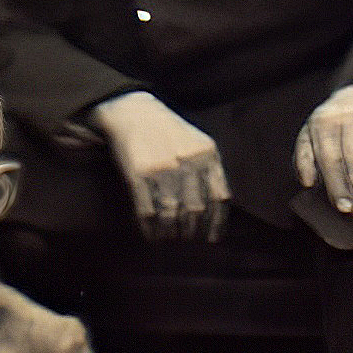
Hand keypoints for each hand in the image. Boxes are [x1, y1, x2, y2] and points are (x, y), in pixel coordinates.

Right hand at [91, 91, 227, 240]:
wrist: (133, 112)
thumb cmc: (169, 131)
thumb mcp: (197, 143)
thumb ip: (211, 170)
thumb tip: (218, 209)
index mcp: (207, 154)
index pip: (219, 197)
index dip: (216, 222)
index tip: (210, 238)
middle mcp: (187, 162)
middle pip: (195, 209)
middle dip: (192, 231)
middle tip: (187, 239)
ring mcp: (162, 168)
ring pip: (171, 213)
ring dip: (171, 232)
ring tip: (170, 238)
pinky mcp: (138, 174)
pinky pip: (146, 210)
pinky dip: (149, 227)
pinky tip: (151, 233)